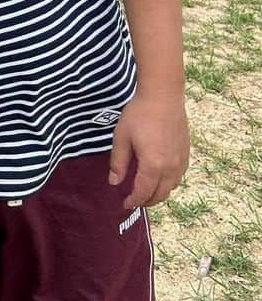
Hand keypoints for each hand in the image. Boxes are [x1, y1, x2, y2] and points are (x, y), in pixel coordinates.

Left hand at [108, 93, 189, 209]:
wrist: (163, 96)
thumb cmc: (139, 114)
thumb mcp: (122, 138)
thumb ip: (118, 163)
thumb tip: (114, 182)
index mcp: (153, 165)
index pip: (143, 193)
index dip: (133, 201)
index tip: (125, 204)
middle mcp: (171, 168)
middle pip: (160, 195)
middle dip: (146, 201)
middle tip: (134, 200)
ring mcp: (181, 161)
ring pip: (172, 187)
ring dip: (159, 193)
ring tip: (146, 190)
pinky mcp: (186, 153)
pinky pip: (179, 176)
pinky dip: (169, 183)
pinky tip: (159, 177)